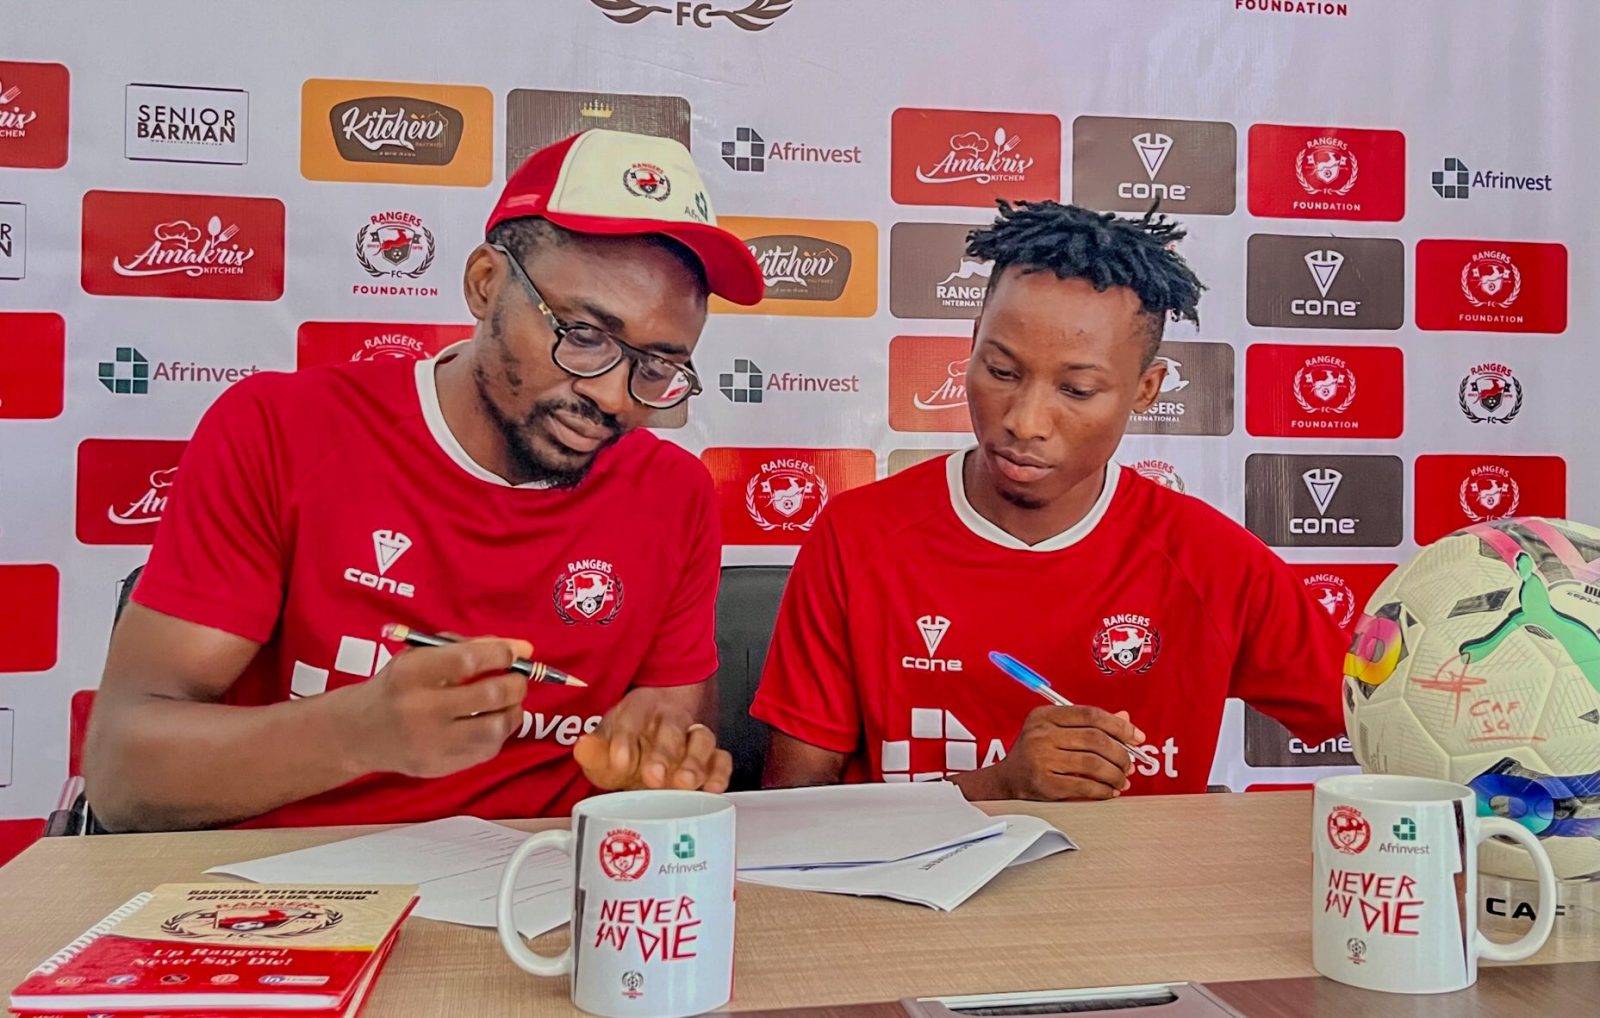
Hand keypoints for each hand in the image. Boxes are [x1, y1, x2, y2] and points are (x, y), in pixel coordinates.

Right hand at [341, 637, 530, 778]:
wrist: (359, 732)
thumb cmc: (399, 685)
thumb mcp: (422, 655)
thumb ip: (470, 646)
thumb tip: (523, 648)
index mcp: (411, 673)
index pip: (468, 660)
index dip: (501, 654)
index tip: (516, 652)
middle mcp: (419, 709)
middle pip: (490, 695)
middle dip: (516, 684)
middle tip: (517, 680)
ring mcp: (429, 743)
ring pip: (495, 728)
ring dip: (513, 712)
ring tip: (508, 703)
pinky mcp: (439, 767)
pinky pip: (487, 751)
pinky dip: (498, 733)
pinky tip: (490, 722)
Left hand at [573, 689, 732, 792]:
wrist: (655, 733)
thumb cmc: (630, 742)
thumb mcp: (606, 743)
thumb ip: (594, 751)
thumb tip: (582, 748)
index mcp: (639, 710)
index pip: (631, 720)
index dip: (624, 740)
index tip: (618, 760)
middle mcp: (669, 720)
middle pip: (670, 731)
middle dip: (663, 755)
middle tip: (654, 776)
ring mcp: (693, 736)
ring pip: (701, 741)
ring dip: (694, 763)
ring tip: (685, 784)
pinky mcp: (711, 755)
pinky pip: (722, 759)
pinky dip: (719, 773)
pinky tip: (711, 789)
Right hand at [988, 705, 1145, 800]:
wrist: (1006, 781)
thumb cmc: (1036, 753)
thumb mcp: (1056, 731)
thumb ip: (1089, 724)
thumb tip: (1125, 717)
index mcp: (1045, 715)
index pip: (1091, 714)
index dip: (1119, 725)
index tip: (1137, 737)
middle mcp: (1041, 734)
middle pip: (1095, 739)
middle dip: (1121, 753)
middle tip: (1129, 763)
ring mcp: (1041, 759)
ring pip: (1093, 763)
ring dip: (1115, 774)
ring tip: (1121, 779)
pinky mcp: (1044, 784)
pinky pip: (1084, 785)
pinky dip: (1103, 790)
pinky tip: (1109, 791)